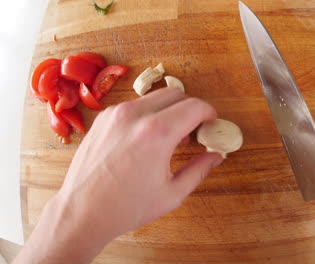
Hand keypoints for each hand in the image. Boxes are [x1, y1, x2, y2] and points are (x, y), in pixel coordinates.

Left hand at [14, 87, 222, 262]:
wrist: (82, 212)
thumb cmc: (128, 207)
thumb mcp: (172, 193)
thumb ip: (199, 170)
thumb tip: (216, 156)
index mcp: (157, 133)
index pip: (194, 106)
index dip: (208, 113)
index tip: (211, 122)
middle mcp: (135, 115)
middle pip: (175, 94)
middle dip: (190, 108)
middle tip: (193, 129)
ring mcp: (116, 113)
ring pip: (153, 98)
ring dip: (168, 110)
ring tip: (169, 137)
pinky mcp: (103, 118)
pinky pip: (134, 106)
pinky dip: (147, 114)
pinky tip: (145, 139)